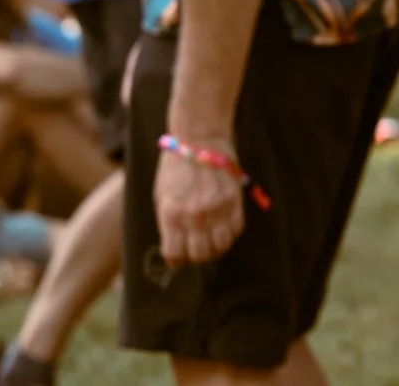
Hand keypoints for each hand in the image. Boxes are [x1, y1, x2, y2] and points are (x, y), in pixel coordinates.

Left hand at [154, 140, 246, 267]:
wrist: (200, 138)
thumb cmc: (176, 166)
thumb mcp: (163, 195)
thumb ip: (169, 223)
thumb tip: (176, 246)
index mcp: (171, 213)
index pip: (175, 255)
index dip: (176, 261)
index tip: (177, 259)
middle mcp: (194, 214)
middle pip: (200, 255)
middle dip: (195, 257)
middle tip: (194, 250)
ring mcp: (217, 208)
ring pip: (221, 246)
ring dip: (215, 249)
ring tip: (210, 241)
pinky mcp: (234, 200)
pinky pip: (236, 230)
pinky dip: (229, 235)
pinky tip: (221, 228)